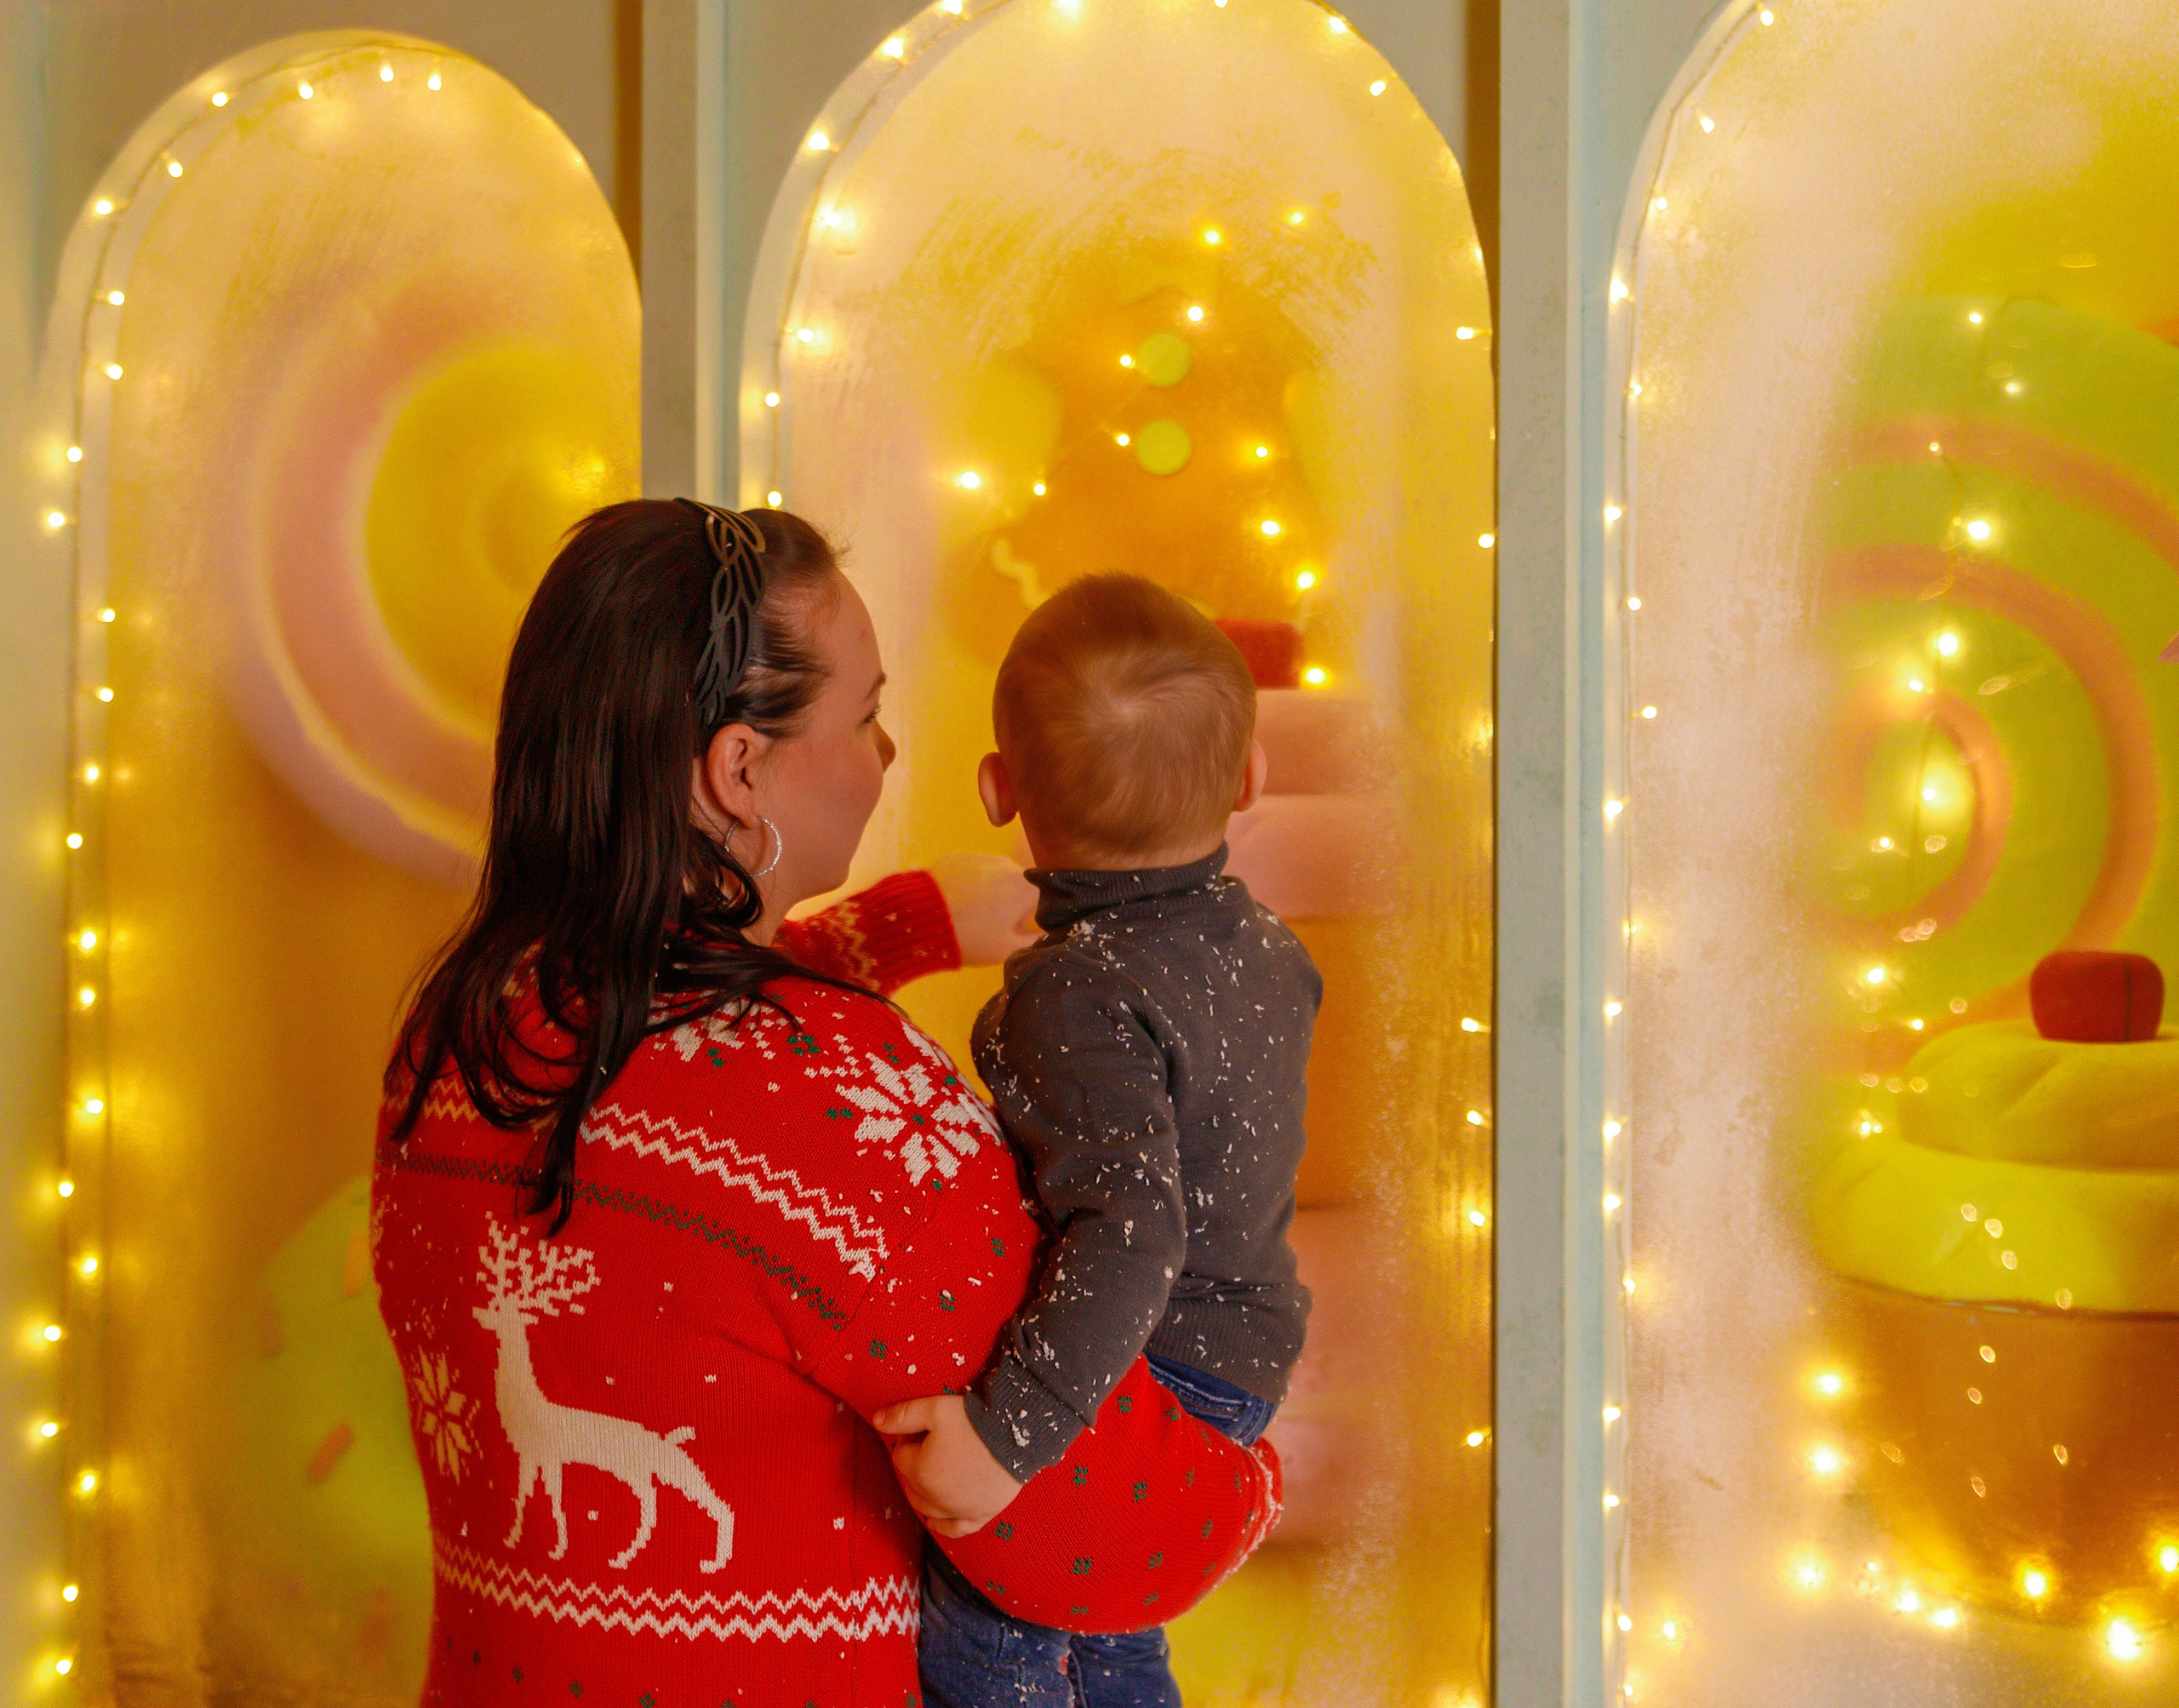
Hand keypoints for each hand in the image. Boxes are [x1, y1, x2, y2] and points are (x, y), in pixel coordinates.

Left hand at [871, 1393, 1023, 1536]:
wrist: (1016, 1436)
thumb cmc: (973, 1421)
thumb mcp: (934, 1409)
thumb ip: (902, 1416)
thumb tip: (876, 1421)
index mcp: (919, 1471)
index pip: (900, 1456)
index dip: (909, 1440)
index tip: (924, 1430)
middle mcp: (934, 1498)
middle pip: (911, 1483)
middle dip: (914, 1466)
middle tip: (931, 1446)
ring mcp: (956, 1511)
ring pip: (926, 1508)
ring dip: (923, 1493)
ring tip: (933, 1474)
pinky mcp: (979, 1517)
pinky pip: (954, 1530)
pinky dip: (942, 1526)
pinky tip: (935, 1520)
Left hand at [927, 852, 1037, 967]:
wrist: (920, 919)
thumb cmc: (971, 937)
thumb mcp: (1008, 950)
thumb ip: (1036, 941)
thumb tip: (1051, 935)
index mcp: (1026, 887)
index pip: (1041, 901)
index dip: (1027, 919)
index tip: (1009, 931)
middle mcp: (1008, 864)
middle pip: (1017, 886)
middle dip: (1007, 904)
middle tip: (986, 926)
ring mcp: (981, 857)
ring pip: (993, 877)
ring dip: (987, 893)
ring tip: (966, 915)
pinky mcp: (957, 856)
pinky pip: (970, 871)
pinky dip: (966, 884)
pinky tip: (952, 902)